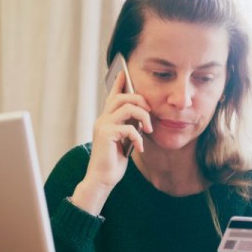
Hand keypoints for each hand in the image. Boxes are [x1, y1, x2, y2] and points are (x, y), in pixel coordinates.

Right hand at [70, 71, 152, 214]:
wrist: (102, 179)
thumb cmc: (113, 162)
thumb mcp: (123, 141)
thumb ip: (128, 127)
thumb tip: (141, 117)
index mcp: (106, 120)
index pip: (112, 96)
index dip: (118, 84)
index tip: (124, 72)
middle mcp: (102, 119)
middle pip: (122, 97)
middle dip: (140, 100)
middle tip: (150, 112)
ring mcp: (103, 125)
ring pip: (127, 107)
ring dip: (143, 117)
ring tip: (148, 130)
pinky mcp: (106, 134)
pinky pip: (128, 127)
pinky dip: (138, 137)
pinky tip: (140, 148)